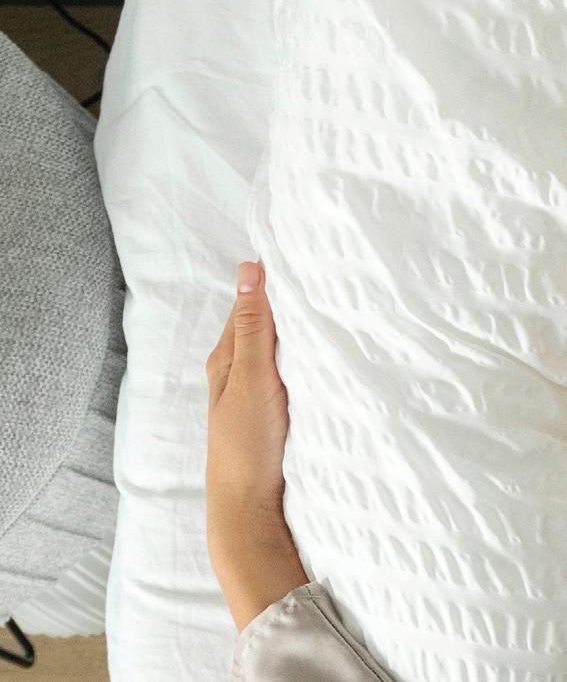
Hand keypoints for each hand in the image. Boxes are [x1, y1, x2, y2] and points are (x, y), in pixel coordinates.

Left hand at [205, 261, 307, 631]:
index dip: (272, 281)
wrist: (249, 505)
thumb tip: (249, 268)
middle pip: (264, 324)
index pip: (250, 304)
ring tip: (330, 309)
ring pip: (278, 348)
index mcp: (227, 355)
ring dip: (297, 331)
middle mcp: (239, 369)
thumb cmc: (246, 441)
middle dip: (289, 303)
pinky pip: (288, 371)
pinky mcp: (274, 410)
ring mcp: (257, 391)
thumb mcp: (251, 377)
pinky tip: (321, 354)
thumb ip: (254, 327)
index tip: (305, 257)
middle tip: (326, 279)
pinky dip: (302, 357)